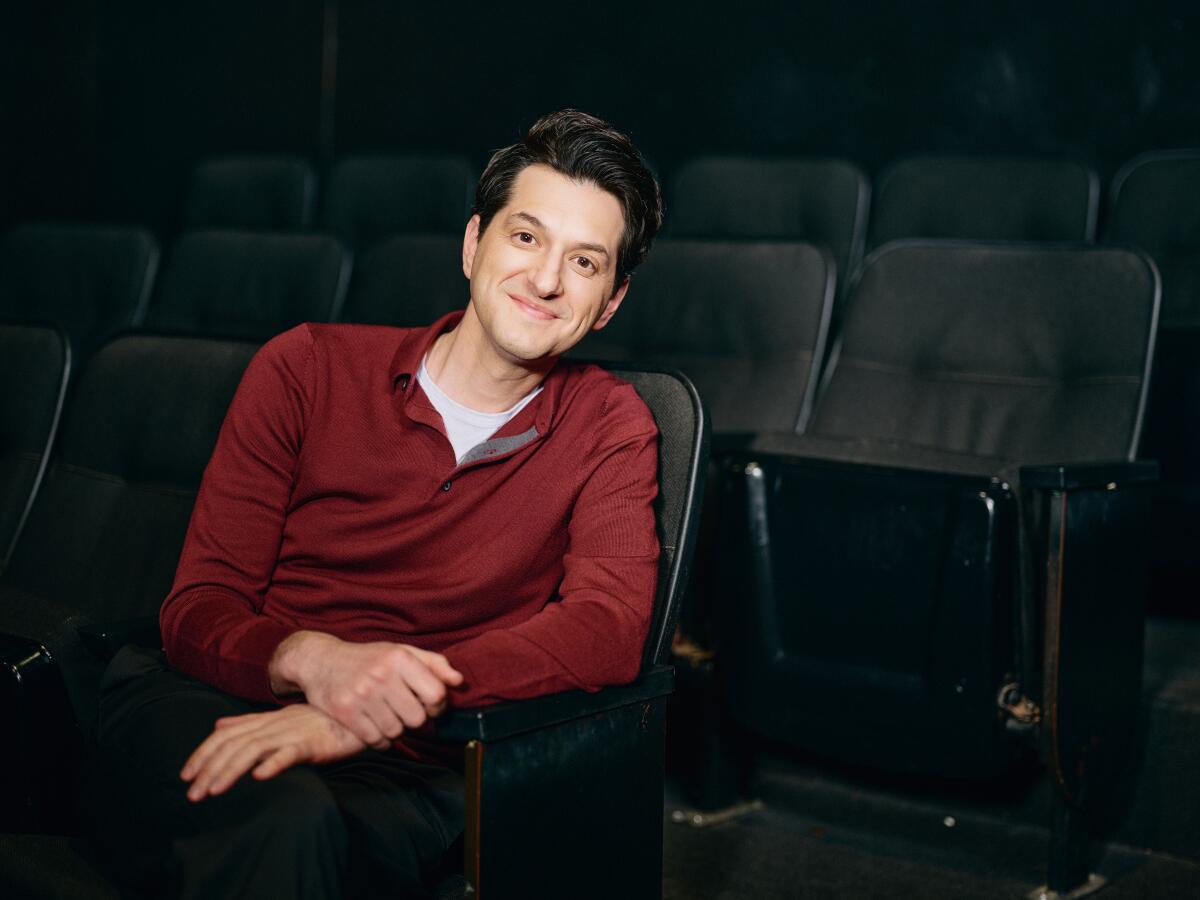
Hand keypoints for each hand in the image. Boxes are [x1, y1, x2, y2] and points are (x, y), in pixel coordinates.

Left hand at [180, 704, 368, 801]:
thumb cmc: (320, 721)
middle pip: (234, 744)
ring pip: (254, 749)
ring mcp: (293, 732)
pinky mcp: (314, 743)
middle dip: (209, 768)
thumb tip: (218, 725)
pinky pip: (291, 752)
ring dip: (230, 770)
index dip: (203, 753)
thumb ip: (249, 722)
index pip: (226, 735)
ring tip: (213, 792)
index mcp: (266, 719)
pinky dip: (274, 763)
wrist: (357, 716)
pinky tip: (259, 777)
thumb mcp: (281, 719)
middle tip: (192, 794)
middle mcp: (275, 724)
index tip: (186, 775)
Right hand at [268, 631, 463, 746]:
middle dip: (415, 719)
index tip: (429, 704)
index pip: (436, 695)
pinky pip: (375, 740)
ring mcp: (361, 694)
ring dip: (396, 730)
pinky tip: (377, 728)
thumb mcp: (401, 651)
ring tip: (389, 717)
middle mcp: (381, 675)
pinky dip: (380, 741)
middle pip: (418, 718)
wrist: (320, 660)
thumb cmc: (368, 658)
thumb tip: (459, 682)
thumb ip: (434, 664)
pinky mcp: (344, 712)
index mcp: (399, 658)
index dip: (438, 705)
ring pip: (397, 731)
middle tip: (406, 712)